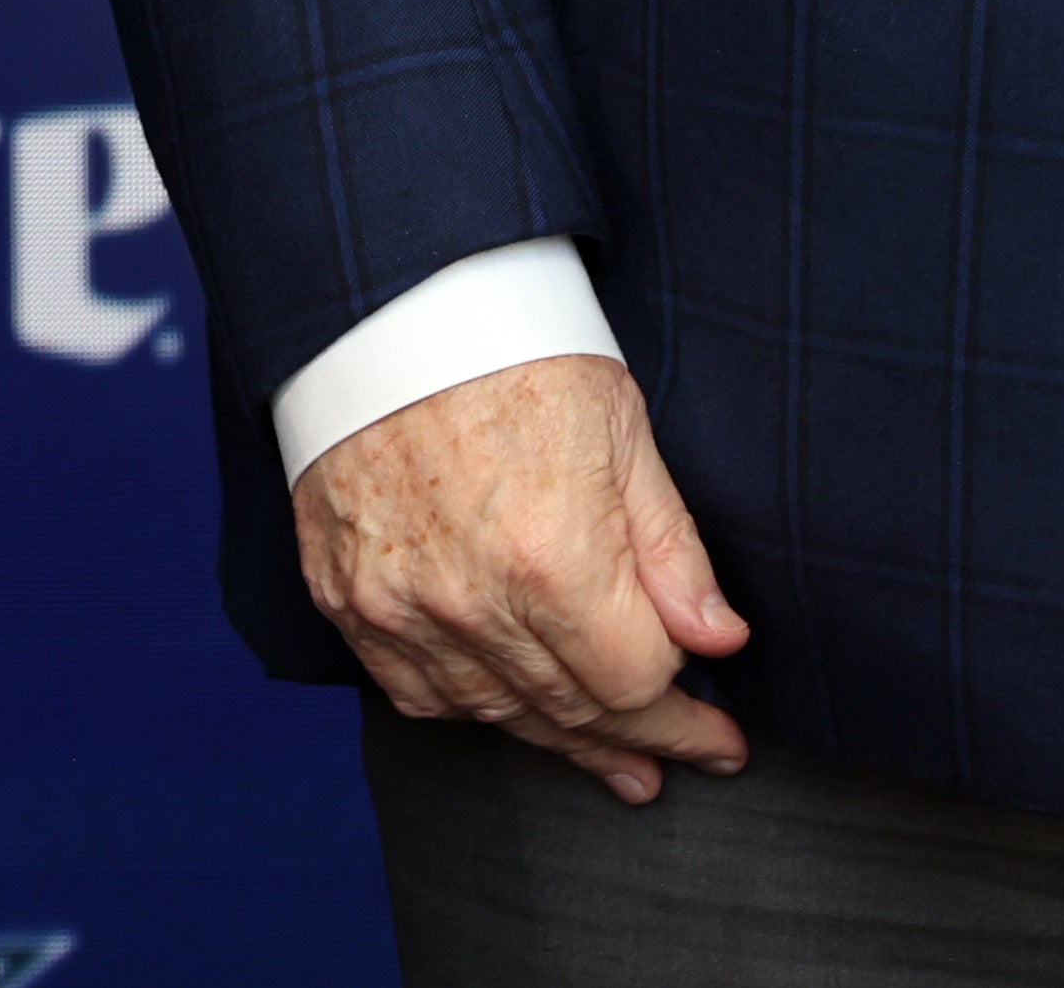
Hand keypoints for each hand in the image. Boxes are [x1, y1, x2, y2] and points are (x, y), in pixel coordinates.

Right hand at [289, 356, 750, 801]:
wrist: (380, 300)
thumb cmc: (510, 346)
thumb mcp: (621, 429)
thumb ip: (670, 551)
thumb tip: (720, 643)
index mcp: (554, 561)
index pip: (636, 687)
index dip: (686, 720)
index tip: (720, 738)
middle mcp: (470, 601)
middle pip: (571, 711)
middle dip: (635, 741)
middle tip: (673, 762)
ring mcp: (396, 602)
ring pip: (494, 712)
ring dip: (558, 741)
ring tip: (611, 762)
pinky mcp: (343, 591)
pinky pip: (411, 688)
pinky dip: (465, 706)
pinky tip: (504, 711)